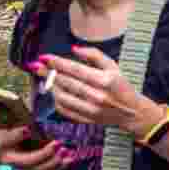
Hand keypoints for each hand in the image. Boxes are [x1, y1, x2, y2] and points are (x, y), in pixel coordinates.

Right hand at [0, 108, 65, 169]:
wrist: (12, 136)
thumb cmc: (8, 124)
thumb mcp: (2, 118)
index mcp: (0, 143)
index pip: (5, 141)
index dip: (16, 135)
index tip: (28, 129)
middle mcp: (11, 158)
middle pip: (25, 161)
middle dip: (42, 154)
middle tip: (56, 144)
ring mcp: (24, 165)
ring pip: (38, 168)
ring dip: (53, 162)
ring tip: (65, 151)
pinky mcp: (36, 166)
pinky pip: (48, 169)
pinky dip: (60, 165)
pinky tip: (71, 159)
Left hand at [31, 46, 160, 135]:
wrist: (131, 112)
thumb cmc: (121, 86)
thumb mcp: (113, 66)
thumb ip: (94, 55)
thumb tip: (74, 49)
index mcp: (106, 80)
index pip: (75, 69)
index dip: (57, 62)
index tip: (44, 57)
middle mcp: (98, 96)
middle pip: (66, 82)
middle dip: (48, 73)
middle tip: (37, 66)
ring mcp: (91, 110)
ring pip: (62, 96)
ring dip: (51, 86)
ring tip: (47, 78)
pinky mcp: (86, 120)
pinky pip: (64, 109)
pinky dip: (56, 99)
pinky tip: (55, 91)